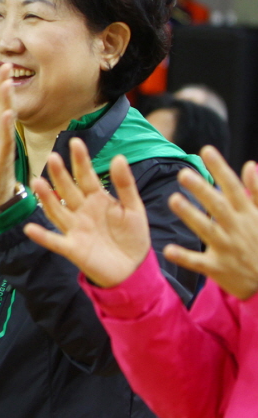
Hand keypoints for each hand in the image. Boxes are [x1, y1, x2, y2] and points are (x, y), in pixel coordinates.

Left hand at [0, 61, 17, 210]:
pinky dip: (7, 127)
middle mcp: (2, 135)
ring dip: (7, 101)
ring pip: (7, 120)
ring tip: (5, 83)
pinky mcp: (3, 159)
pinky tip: (8, 114)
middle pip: (3, 105)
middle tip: (2, 65)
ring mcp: (4, 146)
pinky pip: (6, 141)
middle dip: (2, 85)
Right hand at [24, 140, 151, 287]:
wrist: (134, 269)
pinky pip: (54, 241)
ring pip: (57, 210)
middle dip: (60, 174)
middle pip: (67, 189)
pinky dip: (42, 236)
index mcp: (96, 198)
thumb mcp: (134, 208)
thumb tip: (119, 157)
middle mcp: (81, 210)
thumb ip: (124, 185)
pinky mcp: (72, 248)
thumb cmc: (132, 236)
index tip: (76, 142)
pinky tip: (30, 228)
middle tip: (53, 157)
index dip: (80, 160)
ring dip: (47, 198)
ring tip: (38, 183)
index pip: (85, 175)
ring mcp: (75, 228)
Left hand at [164, 146, 257, 299]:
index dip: (220, 168)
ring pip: (206, 230)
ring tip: (173, 200)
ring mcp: (227, 248)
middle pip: (217, 206)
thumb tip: (250, 165)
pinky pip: (198, 262)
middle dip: (201, 190)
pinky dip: (184, 257)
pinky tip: (168, 250)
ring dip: (190, 215)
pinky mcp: (217, 267)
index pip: (233, 187)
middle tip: (183, 173)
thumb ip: (257, 192)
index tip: (206, 150)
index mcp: (247, 214)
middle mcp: (236, 228)